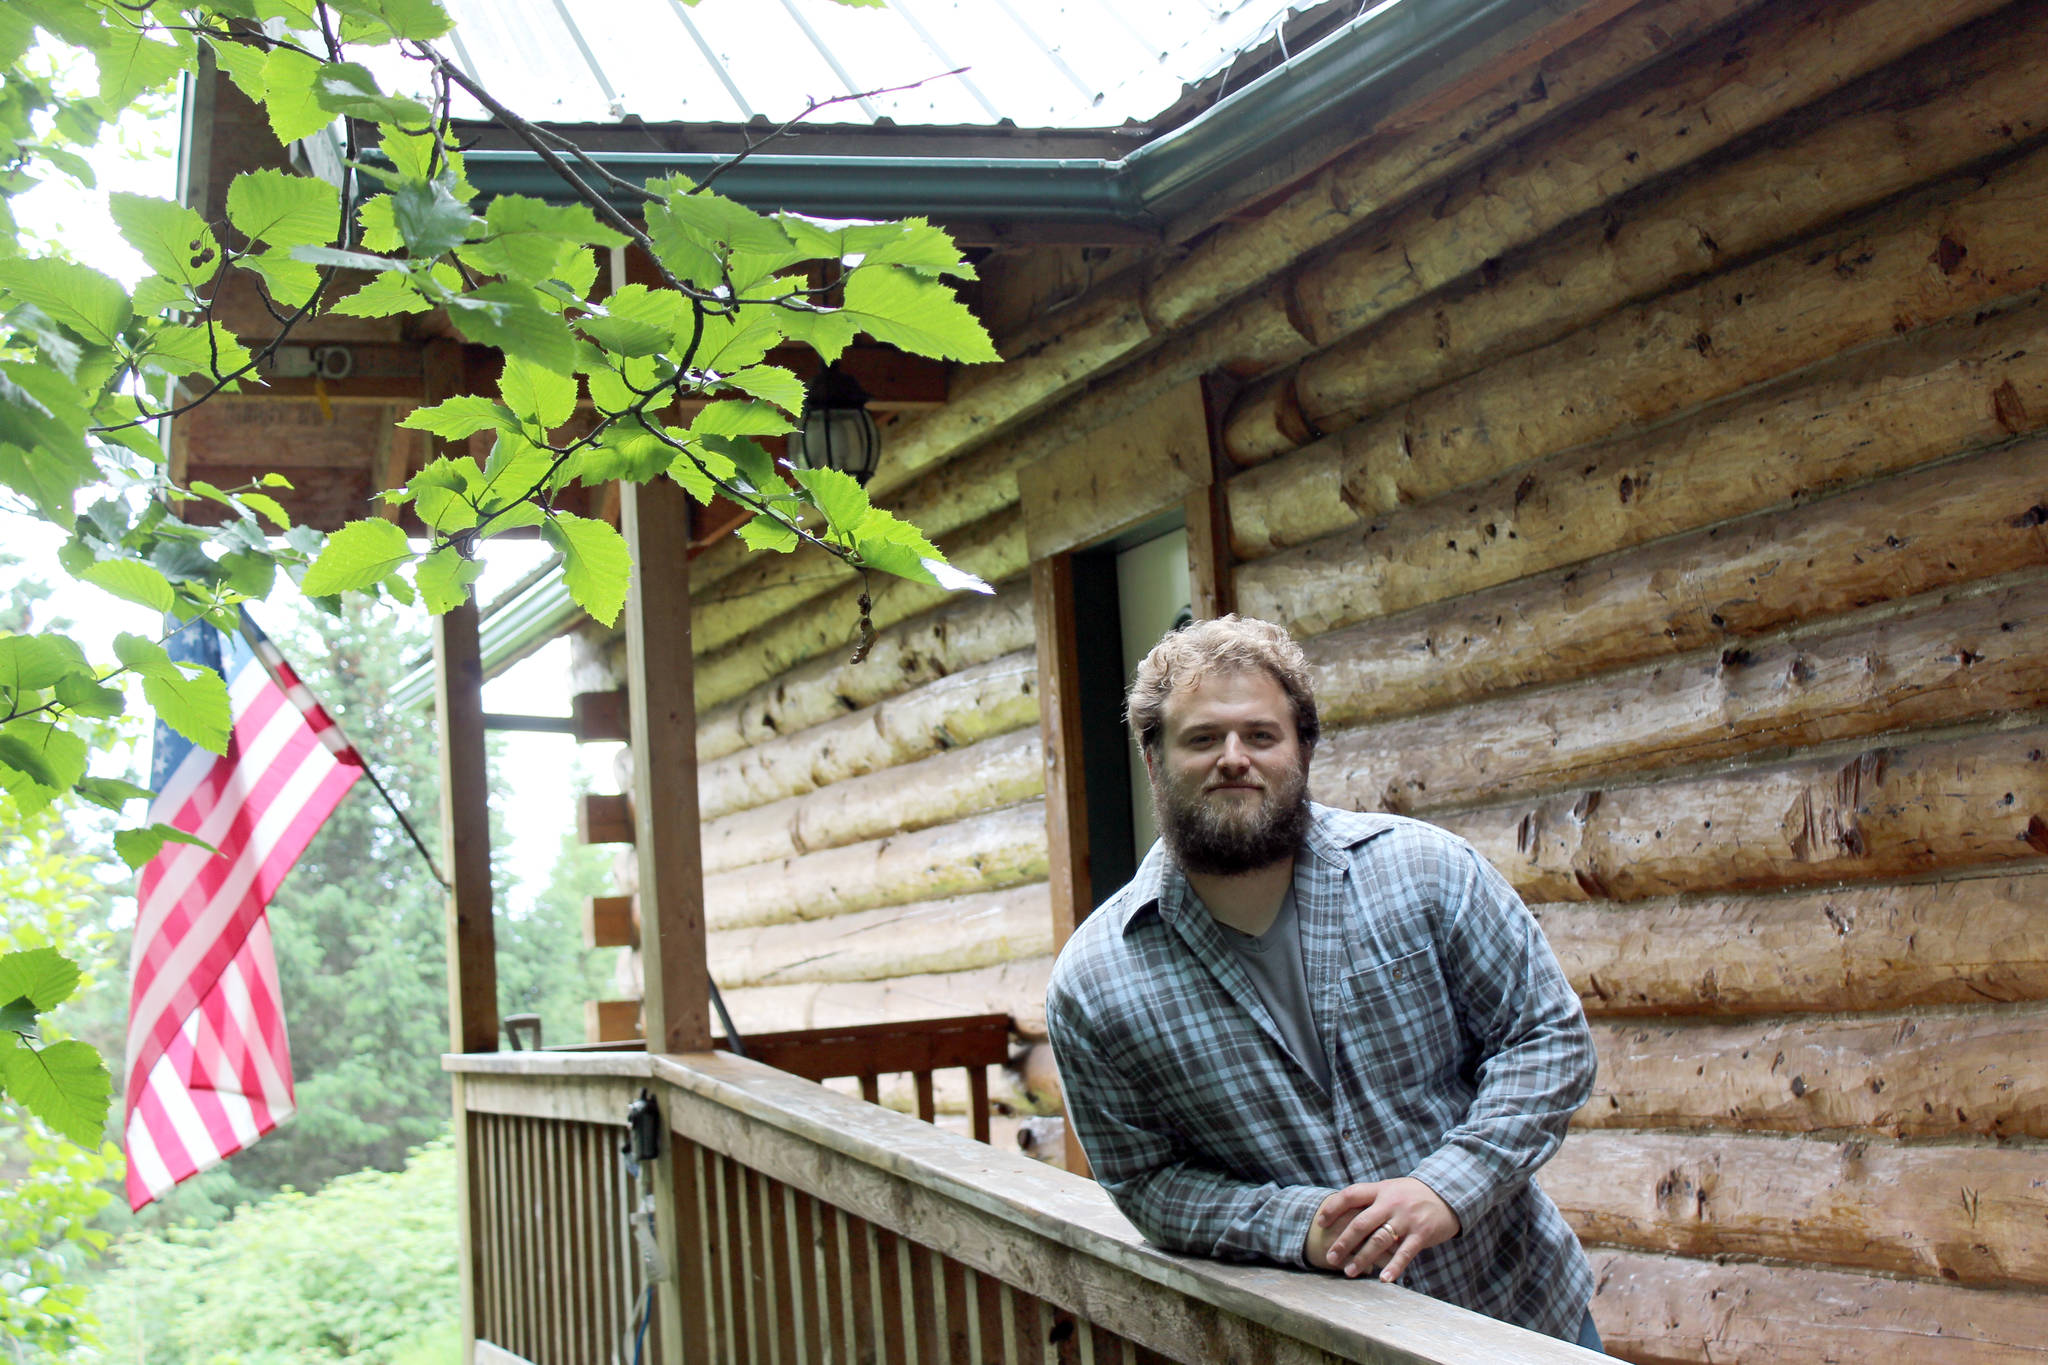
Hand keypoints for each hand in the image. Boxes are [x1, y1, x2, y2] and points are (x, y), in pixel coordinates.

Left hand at [1306, 1177, 1460, 1282]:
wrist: (1448, 1193)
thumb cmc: (1412, 1196)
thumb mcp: (1390, 1190)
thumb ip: (1371, 1201)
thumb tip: (1341, 1215)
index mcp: (1381, 1190)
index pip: (1351, 1195)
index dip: (1333, 1208)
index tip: (1320, 1224)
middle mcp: (1391, 1202)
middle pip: (1361, 1223)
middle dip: (1344, 1242)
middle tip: (1330, 1258)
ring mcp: (1407, 1218)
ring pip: (1380, 1240)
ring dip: (1363, 1258)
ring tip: (1350, 1271)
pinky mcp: (1422, 1232)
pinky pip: (1405, 1252)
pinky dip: (1394, 1267)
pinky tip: (1384, 1279)